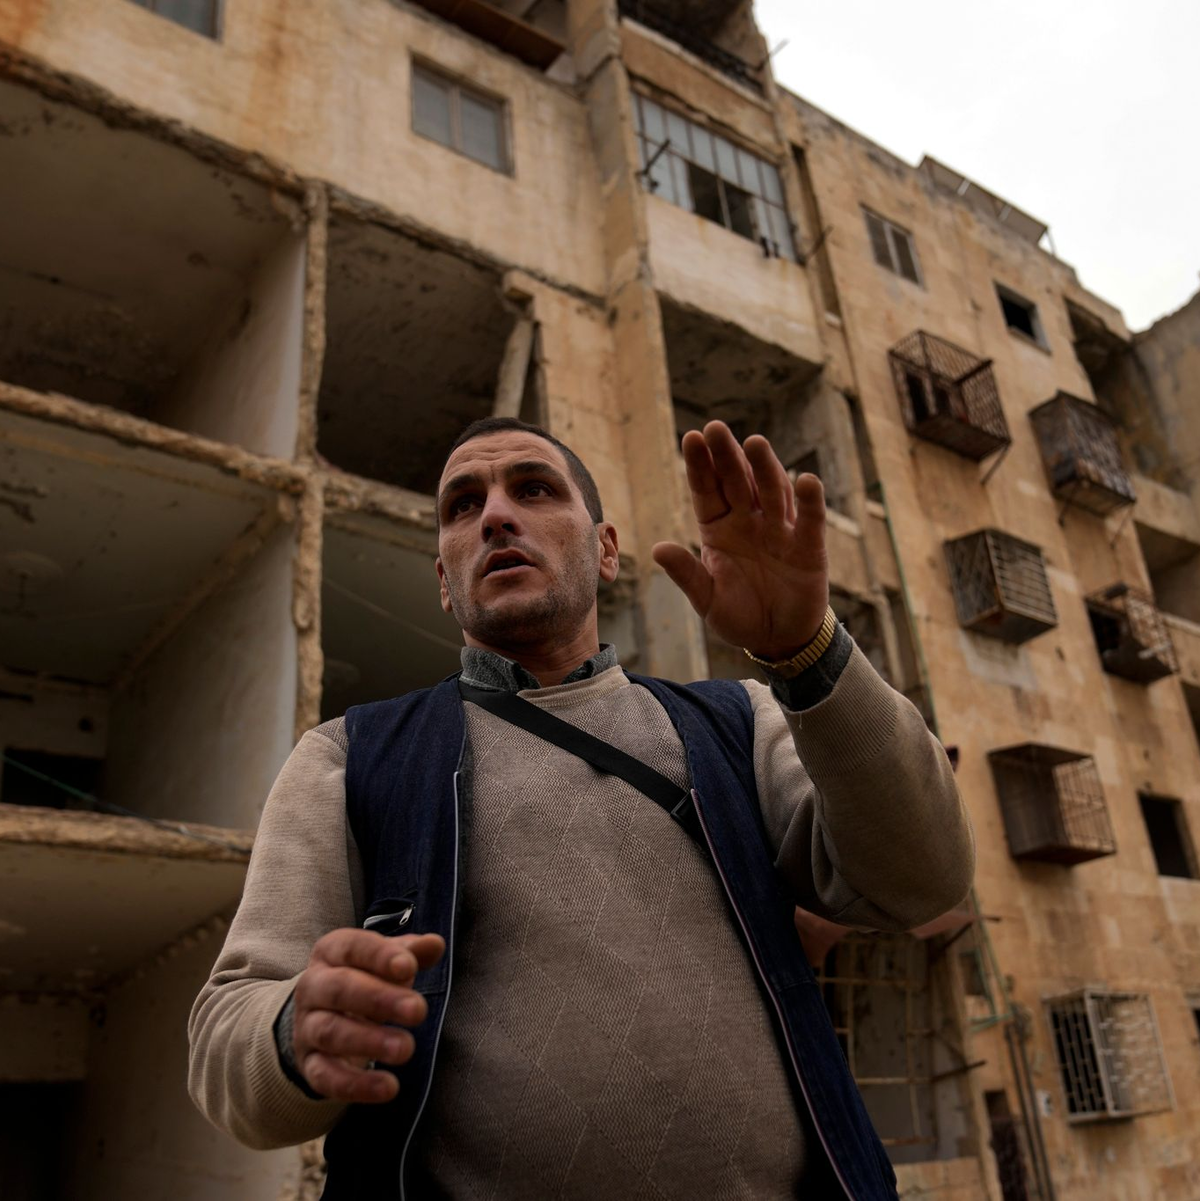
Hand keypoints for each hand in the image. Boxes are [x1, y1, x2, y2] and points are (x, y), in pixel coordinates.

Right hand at [292, 929, 445, 1103]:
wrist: (321, 1015)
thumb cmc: (364, 978)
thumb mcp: (384, 961)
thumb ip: (410, 952)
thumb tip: (435, 944)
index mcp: (331, 952)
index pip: (352, 947)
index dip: (380, 956)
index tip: (409, 968)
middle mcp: (313, 986)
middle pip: (340, 989)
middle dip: (380, 999)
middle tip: (418, 1010)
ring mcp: (307, 1026)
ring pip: (332, 1033)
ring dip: (370, 1042)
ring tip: (406, 1049)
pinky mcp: (309, 1064)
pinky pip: (325, 1076)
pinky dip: (356, 1085)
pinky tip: (388, 1087)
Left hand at [652, 422, 828, 660]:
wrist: (779, 639)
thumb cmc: (739, 615)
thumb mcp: (707, 600)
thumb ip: (687, 575)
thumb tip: (657, 549)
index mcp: (719, 530)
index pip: (707, 492)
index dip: (700, 466)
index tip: (691, 438)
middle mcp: (748, 522)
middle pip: (737, 482)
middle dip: (726, 456)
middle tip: (715, 427)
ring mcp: (779, 530)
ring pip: (771, 492)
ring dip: (764, 468)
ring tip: (754, 443)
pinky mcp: (808, 546)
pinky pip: (809, 520)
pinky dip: (809, 502)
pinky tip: (806, 481)